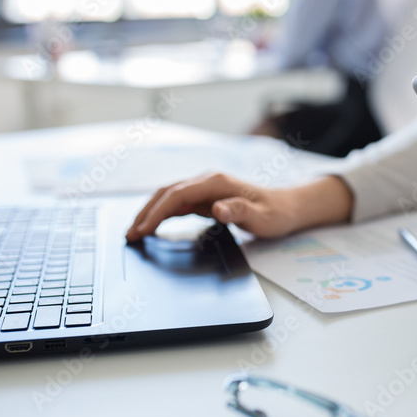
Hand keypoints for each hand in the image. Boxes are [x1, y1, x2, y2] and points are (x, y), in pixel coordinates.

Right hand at [125, 173, 352, 241]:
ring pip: (169, 197)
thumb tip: (216, 209)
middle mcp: (207, 181)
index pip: (177, 195)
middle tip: (130, 235)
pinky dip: (161, 213)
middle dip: (146, 212)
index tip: (143, 230)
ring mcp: (205, 188)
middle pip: (167, 193)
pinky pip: (177, 203)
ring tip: (134, 232)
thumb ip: (239, 212)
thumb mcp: (261, 218)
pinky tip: (152, 226)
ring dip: (150, 212)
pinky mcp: (205, 198)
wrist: (287, 207)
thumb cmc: (275, 213)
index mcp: (216, 182)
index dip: (157, 212)